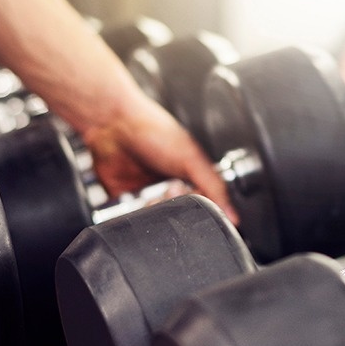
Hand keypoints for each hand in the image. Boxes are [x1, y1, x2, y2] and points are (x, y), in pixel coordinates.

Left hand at [81, 95, 237, 220]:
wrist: (112, 124)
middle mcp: (169, 186)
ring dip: (156, 214)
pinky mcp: (125, 201)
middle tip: (171, 191)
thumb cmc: (152, 129)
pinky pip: (133, 220)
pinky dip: (137, 217)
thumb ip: (214, 186)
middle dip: (176, 209)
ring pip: (157, 222)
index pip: (205, 205)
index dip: (202, 208)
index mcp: (190, 175)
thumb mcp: (191, 157)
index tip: (196, 201)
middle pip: (180, 217)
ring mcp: (147, 194)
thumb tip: (232, 214)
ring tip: (152, 196)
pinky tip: (138, 202)